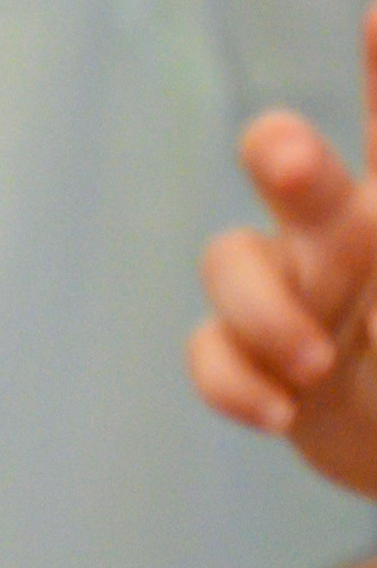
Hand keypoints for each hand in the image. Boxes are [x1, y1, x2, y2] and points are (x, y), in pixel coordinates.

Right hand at [192, 3, 376, 492]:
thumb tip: (369, 281)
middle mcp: (334, 231)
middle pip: (289, 167)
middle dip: (284, 156)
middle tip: (288, 157)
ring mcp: (283, 290)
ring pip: (228, 262)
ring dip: (266, 313)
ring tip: (315, 361)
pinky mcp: (245, 354)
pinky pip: (207, 349)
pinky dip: (234, 383)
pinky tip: (279, 411)